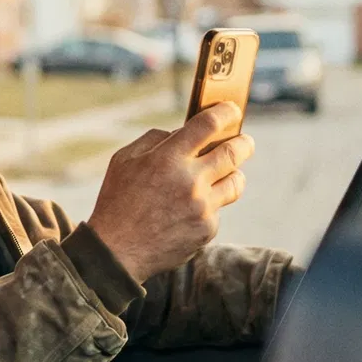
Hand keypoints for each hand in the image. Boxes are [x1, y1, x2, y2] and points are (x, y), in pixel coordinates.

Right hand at [84, 103, 253, 282]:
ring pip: (236, 182)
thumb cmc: (117, 201)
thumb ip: (154, 139)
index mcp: (167, 158)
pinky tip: (190, 210)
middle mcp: (190, 180)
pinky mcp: (207, 229)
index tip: (231, 110)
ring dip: (233, 174)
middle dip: (244, 143)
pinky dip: (209, 205)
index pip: (208, 125)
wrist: (116, 251)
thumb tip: (182, 131)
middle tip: (244, 142)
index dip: (225, 112)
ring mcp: (202, 207)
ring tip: (224, 174)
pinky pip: (218, 209)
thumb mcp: (123, 160)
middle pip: (234, 152)